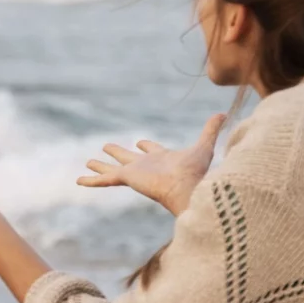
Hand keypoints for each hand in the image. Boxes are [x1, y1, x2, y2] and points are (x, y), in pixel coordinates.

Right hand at [78, 113, 226, 215]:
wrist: (188, 189)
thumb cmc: (196, 171)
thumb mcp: (204, 146)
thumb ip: (211, 130)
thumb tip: (224, 113)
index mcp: (162, 159)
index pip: (151, 150)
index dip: (147, 146)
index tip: (140, 141)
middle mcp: (147, 167)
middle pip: (128, 157)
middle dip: (118, 152)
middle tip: (106, 147)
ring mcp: (135, 174)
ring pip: (113, 168)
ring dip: (100, 165)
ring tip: (88, 161)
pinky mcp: (127, 179)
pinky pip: (105, 179)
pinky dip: (92, 180)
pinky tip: (79, 180)